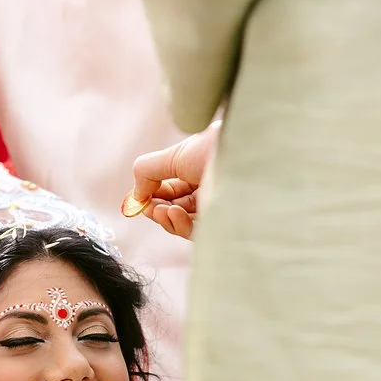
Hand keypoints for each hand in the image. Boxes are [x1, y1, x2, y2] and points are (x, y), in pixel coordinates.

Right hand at [126, 120, 220, 238]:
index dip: (150, 196)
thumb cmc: (212, 149)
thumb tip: (134, 196)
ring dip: (165, 218)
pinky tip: (172, 212)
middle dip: (155, 209)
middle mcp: (208, 187)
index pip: (169, 189)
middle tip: (146, 207)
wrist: (245, 156)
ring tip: (159, 210)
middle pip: (173, 207)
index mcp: (198, 168)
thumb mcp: (172, 156)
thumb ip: (146, 172)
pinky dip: (179, 225)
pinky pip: (196, 232)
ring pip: (182, 222)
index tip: (136, 201)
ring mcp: (216, 205)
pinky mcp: (223, 223)